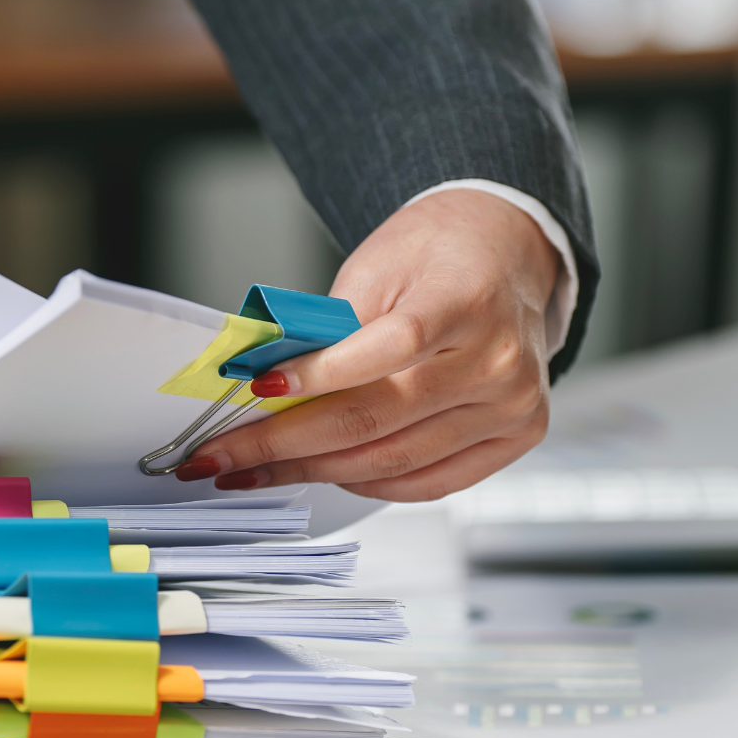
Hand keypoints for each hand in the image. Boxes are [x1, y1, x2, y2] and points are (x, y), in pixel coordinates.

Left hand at [176, 189, 560, 501]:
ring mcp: (511, 406)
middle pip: (378, 418)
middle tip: (222, 454)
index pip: (389, 347)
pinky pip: (428, 482)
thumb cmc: (439, 252)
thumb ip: (331, 327)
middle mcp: (498, 361)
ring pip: (395, 461)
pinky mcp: (514, 437)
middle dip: (286, 442)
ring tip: (256, 469)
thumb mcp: (378, 265)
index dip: (318, 376)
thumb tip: (267, 386)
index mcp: (468, 301)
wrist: (507, 255)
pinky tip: (323, 473)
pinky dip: (368, 484)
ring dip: (313, 470)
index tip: (257, 390)